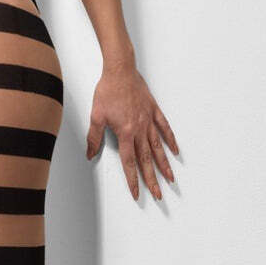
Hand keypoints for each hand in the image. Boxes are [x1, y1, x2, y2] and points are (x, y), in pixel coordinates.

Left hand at [86, 62, 178, 200]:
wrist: (120, 69)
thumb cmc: (108, 90)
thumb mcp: (96, 116)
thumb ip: (94, 138)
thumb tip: (90, 154)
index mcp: (125, 133)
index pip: (129, 163)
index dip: (133, 180)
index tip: (138, 193)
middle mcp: (139, 129)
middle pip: (147, 160)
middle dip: (152, 179)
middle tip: (158, 195)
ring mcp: (149, 120)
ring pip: (158, 148)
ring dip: (164, 165)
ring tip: (170, 179)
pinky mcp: (154, 111)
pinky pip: (165, 128)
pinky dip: (170, 140)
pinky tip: (175, 151)